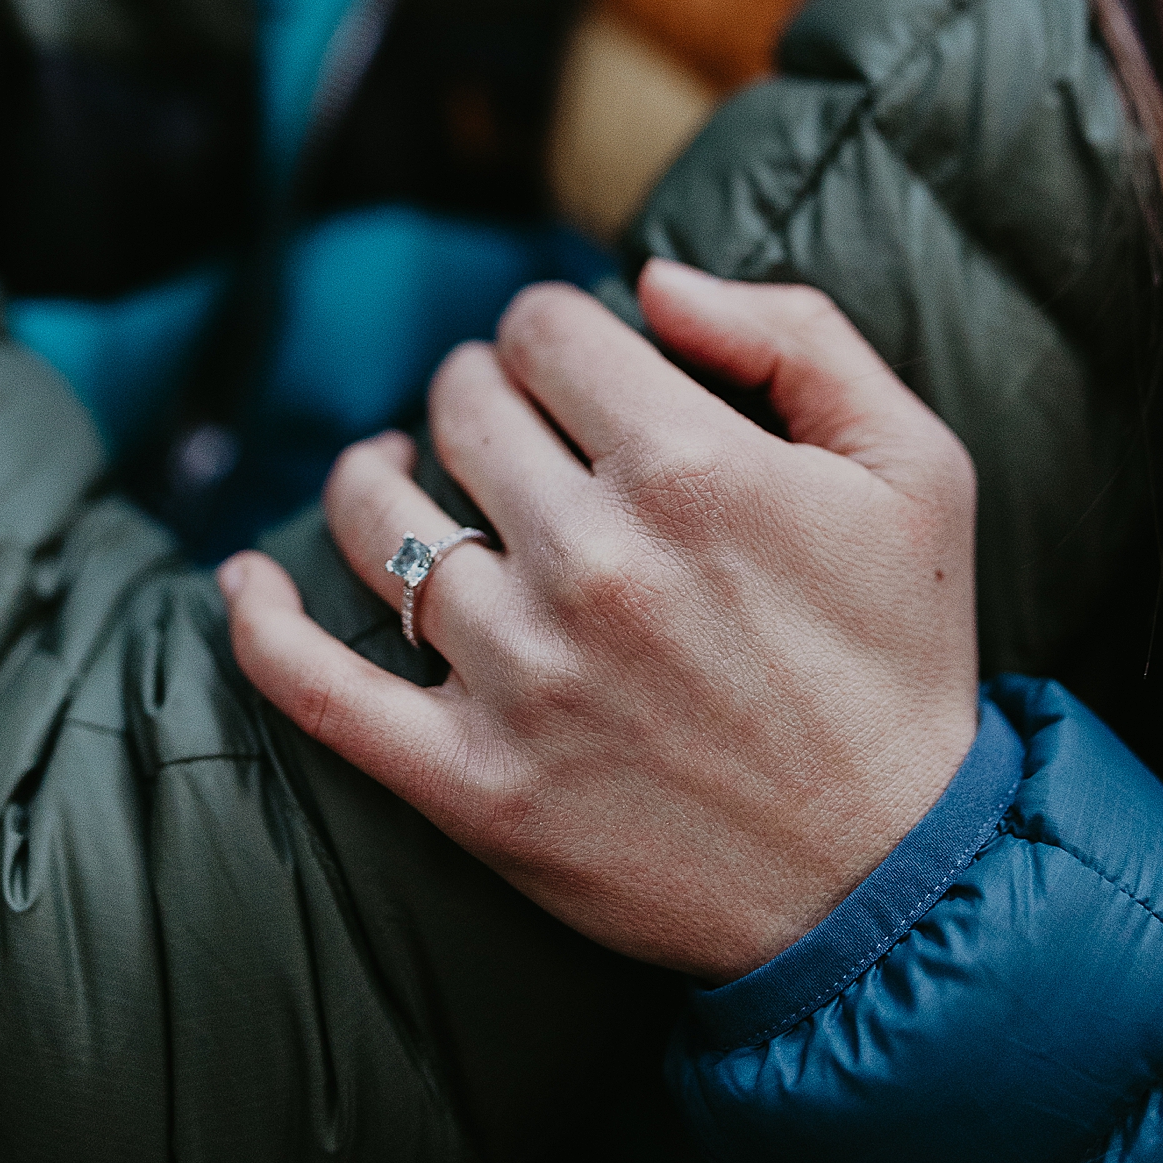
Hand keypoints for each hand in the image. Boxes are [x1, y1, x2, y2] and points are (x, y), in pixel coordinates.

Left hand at [223, 264, 977, 981]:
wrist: (890, 883)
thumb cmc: (902, 656)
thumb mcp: (915, 463)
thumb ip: (794, 331)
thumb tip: (651, 280)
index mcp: (689, 467)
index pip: (543, 328)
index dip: (551, 329)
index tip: (571, 365)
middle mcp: (592, 560)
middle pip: (461, 403)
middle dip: (478, 389)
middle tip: (506, 422)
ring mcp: (520, 676)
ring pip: (380, 519)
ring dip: (377, 474)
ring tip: (396, 473)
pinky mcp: (473, 784)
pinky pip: (320, 688)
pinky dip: (263, 625)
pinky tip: (247, 581)